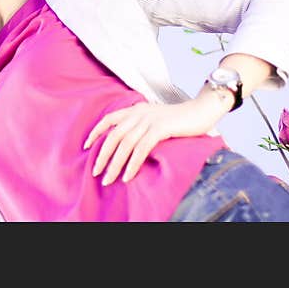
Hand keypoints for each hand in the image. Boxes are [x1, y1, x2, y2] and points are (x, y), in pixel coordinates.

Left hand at [82, 98, 220, 185]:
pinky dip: (133, 163)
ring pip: (125, 144)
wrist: (202, 110)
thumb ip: (142, 124)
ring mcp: (150, 119)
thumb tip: (128, 143)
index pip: (109, 118)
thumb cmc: (180, 118)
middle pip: (114, 135)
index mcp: (136, 108)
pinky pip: (141, 148)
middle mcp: (140, 112)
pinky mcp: (161, 128)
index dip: (96, 132)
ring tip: (109, 179)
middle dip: (103, 155)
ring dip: (115, 164)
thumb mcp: (156, 117)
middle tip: (96, 172)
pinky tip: (128, 176)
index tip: (86, 146)